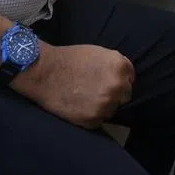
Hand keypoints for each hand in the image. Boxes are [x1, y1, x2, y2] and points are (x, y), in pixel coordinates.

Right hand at [14, 43, 133, 128]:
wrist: (45, 72)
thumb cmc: (70, 59)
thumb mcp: (99, 53)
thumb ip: (115, 66)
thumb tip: (125, 78)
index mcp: (120, 67)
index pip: (130, 79)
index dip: (118, 80)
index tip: (107, 81)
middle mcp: (116, 86)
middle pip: (124, 96)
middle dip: (113, 94)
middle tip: (96, 91)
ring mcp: (105, 105)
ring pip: (111, 110)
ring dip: (102, 106)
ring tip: (85, 98)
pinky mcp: (93, 120)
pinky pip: (98, 120)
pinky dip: (91, 115)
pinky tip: (79, 106)